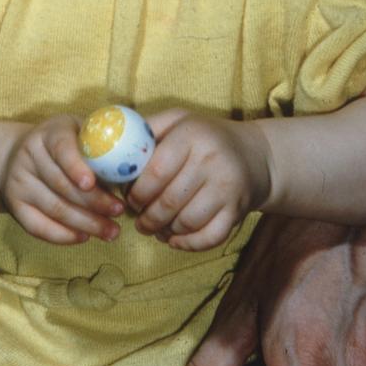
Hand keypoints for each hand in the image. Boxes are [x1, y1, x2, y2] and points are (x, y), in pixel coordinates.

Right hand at [0, 117, 121, 245]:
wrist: (20, 155)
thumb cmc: (67, 146)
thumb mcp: (81, 134)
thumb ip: (103, 147)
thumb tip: (138, 169)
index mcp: (50, 132)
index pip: (61, 148)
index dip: (75, 166)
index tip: (91, 183)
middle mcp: (29, 154)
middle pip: (61, 184)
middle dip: (94, 203)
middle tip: (119, 212)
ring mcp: (19, 180)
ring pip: (54, 208)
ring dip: (86, 224)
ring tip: (111, 232)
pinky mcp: (14, 204)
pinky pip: (38, 227)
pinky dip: (63, 236)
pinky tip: (84, 238)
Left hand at [128, 110, 269, 251]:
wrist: (255, 155)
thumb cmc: (206, 137)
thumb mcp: (178, 120)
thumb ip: (147, 130)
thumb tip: (111, 145)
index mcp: (191, 135)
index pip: (156, 171)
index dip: (137, 191)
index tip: (129, 199)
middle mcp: (211, 160)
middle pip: (169, 201)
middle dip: (147, 217)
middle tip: (138, 220)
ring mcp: (227, 188)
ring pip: (187, 222)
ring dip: (165, 231)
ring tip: (154, 229)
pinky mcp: (238, 211)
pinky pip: (210, 237)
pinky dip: (188, 245)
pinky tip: (175, 240)